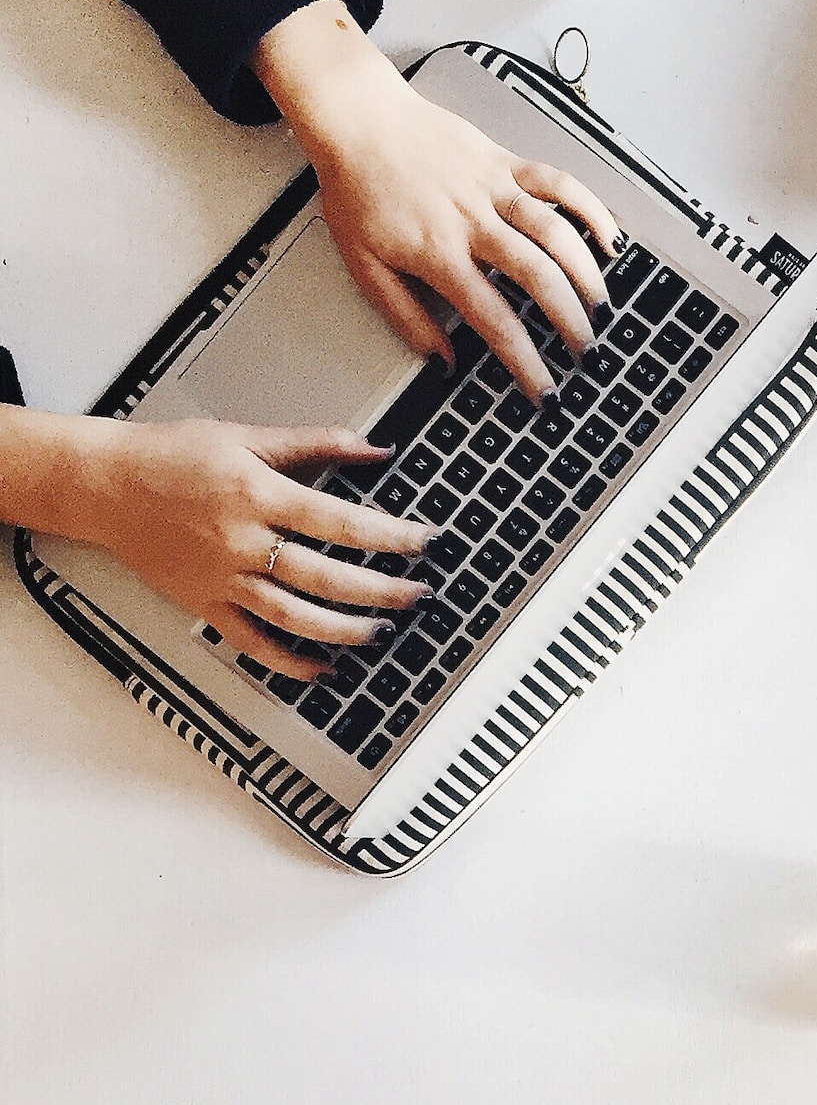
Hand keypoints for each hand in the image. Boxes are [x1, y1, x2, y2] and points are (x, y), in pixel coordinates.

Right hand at [63, 413, 432, 677]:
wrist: (104, 485)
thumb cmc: (171, 456)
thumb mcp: (246, 436)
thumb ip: (316, 443)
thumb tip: (377, 447)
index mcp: (257, 494)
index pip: (340, 522)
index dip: (390, 535)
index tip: (425, 542)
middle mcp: (242, 541)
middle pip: (326, 576)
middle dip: (381, 590)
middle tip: (418, 595)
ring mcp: (223, 578)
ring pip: (294, 617)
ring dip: (344, 631)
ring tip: (381, 632)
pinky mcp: (204, 603)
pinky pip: (252, 643)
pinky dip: (289, 662)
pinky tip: (322, 669)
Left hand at [253, 0, 623, 401]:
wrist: (358, 119)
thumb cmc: (358, 188)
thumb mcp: (366, 266)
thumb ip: (407, 317)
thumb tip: (441, 360)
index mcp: (439, 254)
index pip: (495, 320)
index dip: (526, 362)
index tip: (544, 389)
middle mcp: (473, 221)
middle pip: (538, 277)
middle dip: (570, 321)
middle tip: (583, 350)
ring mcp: (493, 188)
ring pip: (556, 231)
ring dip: (586, 272)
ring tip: (600, 305)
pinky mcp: (505, 161)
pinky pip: (558, 182)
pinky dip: (590, 208)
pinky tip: (608, 236)